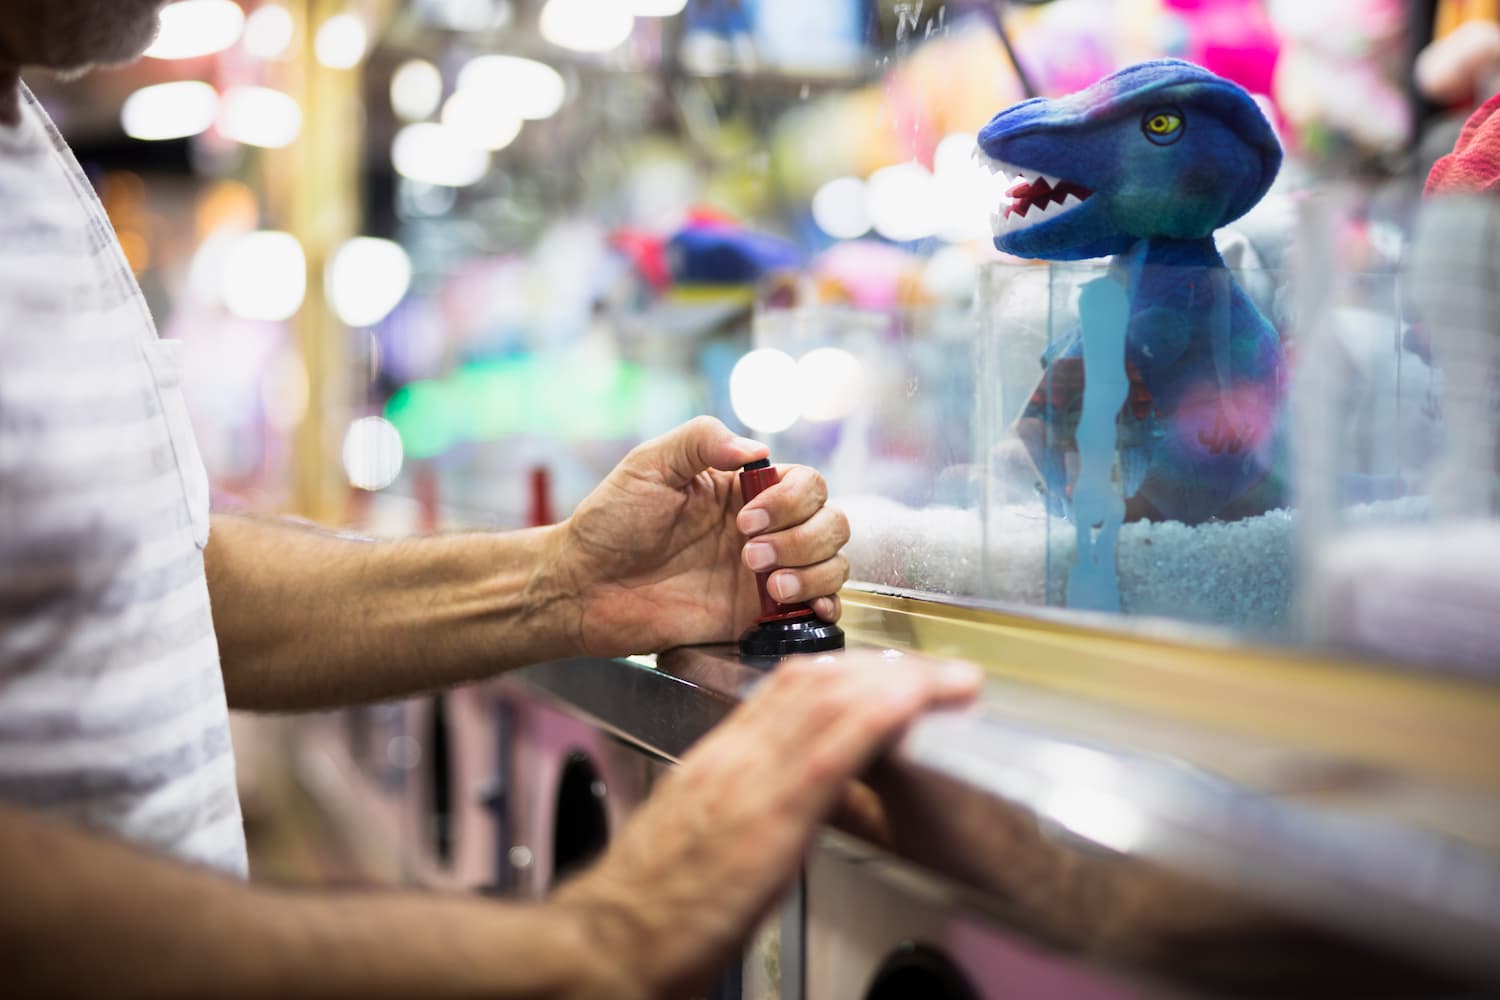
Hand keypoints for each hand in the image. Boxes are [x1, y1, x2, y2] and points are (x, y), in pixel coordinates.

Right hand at [553, 649, 982, 997]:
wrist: (602, 945)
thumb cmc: (650, 907)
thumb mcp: (703, 837)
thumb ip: (746, 805)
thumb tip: (796, 801)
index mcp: (718, 759)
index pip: (788, 686)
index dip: (849, 670)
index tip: (891, 673)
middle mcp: (733, 756)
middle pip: (816, 679)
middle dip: (884, 667)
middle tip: (936, 672)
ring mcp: (749, 779)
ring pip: (830, 698)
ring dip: (901, 680)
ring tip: (948, 683)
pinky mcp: (768, 816)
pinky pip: (833, 748)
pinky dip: (881, 715)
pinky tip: (917, 703)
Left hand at [555, 416, 850, 655]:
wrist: (585, 588)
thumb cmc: (611, 522)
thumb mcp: (650, 464)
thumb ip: (701, 440)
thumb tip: (757, 449)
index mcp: (743, 489)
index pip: (807, 484)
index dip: (791, 501)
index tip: (746, 520)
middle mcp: (763, 528)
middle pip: (831, 522)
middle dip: (802, 539)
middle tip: (749, 555)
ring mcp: (764, 572)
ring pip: (832, 563)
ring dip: (812, 572)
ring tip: (768, 587)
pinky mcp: (757, 615)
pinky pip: (816, 606)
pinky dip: (825, 604)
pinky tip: (805, 606)